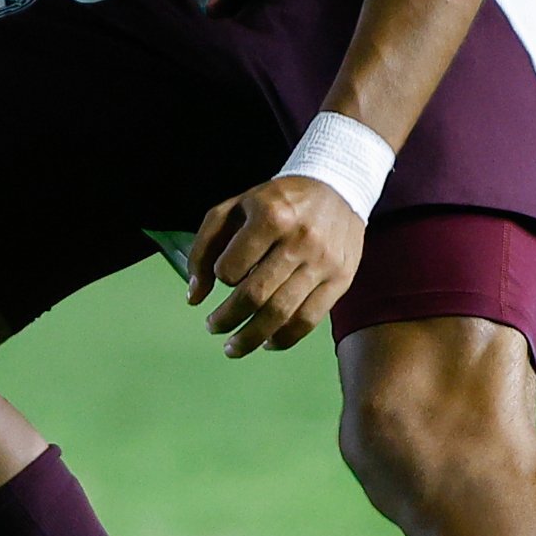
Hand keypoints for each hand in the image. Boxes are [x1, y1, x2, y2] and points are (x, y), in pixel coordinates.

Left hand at [183, 176, 364, 352]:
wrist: (336, 188)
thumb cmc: (276, 201)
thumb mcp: (235, 207)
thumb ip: (205, 246)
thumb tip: (194, 296)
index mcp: (271, 216)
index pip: (232, 266)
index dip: (220, 278)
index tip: (219, 278)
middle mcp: (300, 240)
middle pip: (256, 296)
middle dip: (227, 319)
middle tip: (212, 327)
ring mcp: (323, 263)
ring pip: (282, 314)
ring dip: (251, 338)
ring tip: (233, 347)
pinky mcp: (341, 280)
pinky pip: (309, 320)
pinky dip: (284, 339)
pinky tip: (267, 342)